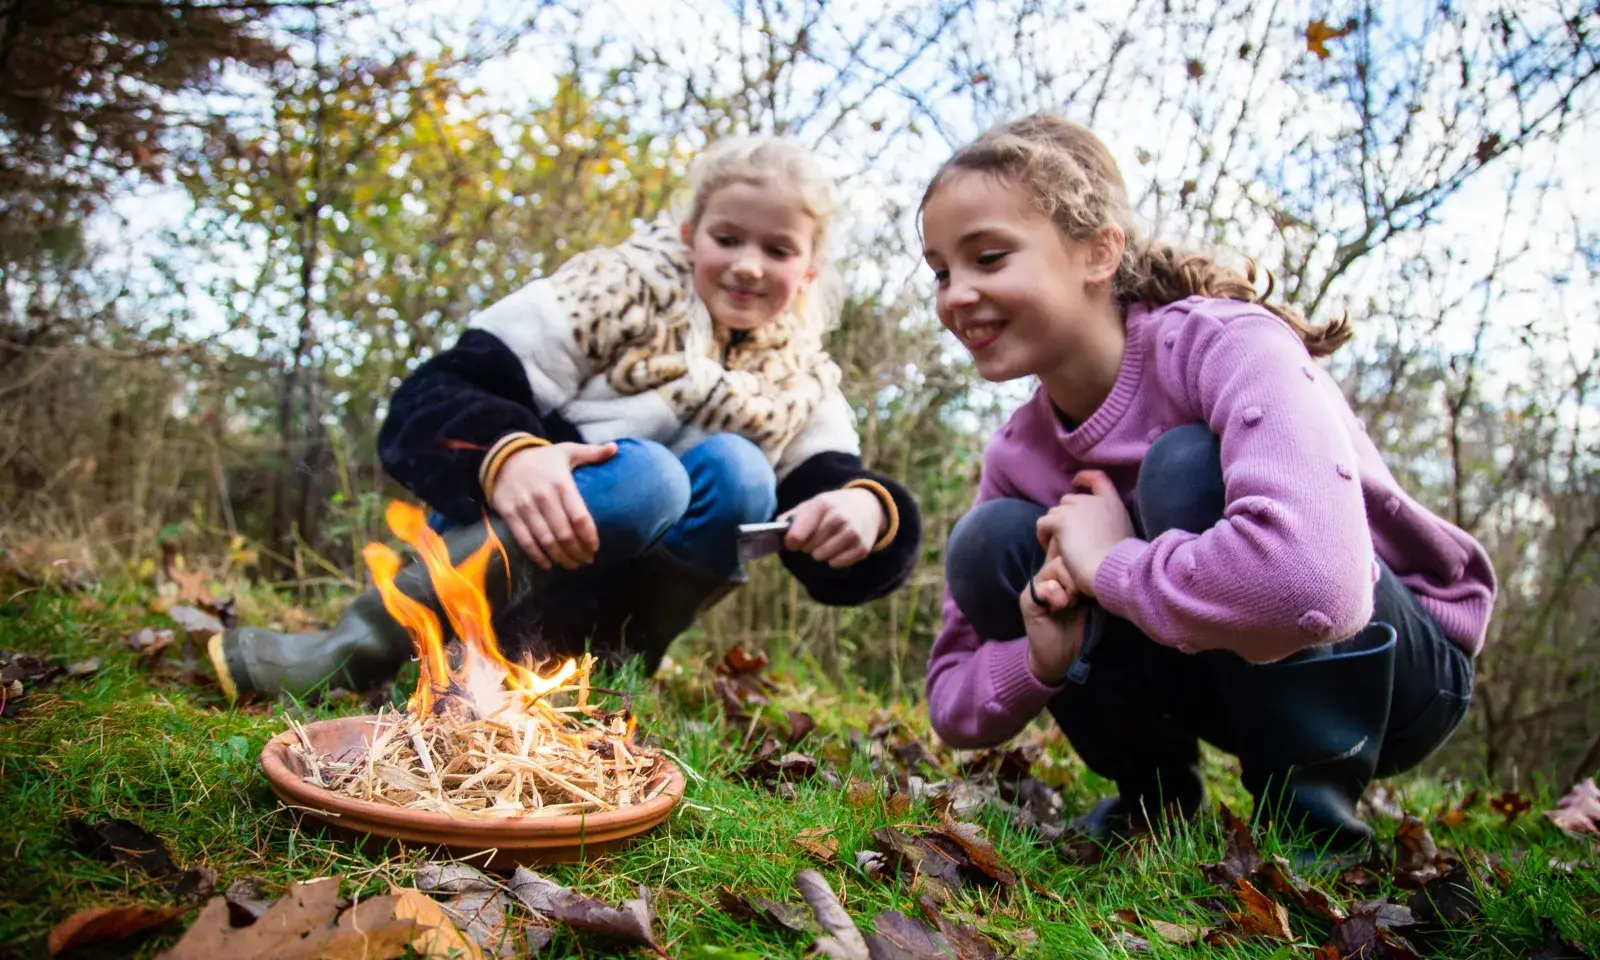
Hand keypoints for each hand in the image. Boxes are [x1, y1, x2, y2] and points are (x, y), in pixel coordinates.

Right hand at [488, 441, 616, 569]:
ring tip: (572, 565)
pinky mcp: (510, 514)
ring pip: (546, 540)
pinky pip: (525, 541)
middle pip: (564, 533)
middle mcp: (543, 496)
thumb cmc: (542, 458)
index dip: (589, 536)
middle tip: (587, 560)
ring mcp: (525, 507)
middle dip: (577, 551)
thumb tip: (616, 448)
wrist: (503, 457)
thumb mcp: (567, 451)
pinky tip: (548, 564)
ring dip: (561, 557)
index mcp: (561, 483)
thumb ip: (592, 452)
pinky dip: (538, 556)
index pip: (579, 516)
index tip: (595, 547)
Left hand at [782, 488, 883, 567]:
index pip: (798, 533)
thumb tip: (775, 531)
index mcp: (822, 504)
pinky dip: (833, 560)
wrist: (866, 506)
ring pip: (821, 557)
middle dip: (807, 546)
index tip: (792, 543)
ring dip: (819, 553)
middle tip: (815, 537)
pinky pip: (836, 563)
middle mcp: (839, 517)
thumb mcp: (811, 505)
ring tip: (825, 543)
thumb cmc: (831, 508)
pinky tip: (838, 548)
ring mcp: (853, 532)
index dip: (792, 542)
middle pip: (809, 547)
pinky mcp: (862, 547)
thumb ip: (790, 517)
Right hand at [1021, 554, 1086, 682]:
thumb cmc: (1078, 628)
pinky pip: (1041, 586)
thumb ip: (1091, 582)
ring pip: (1055, 567)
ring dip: (1069, 585)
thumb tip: (1105, 564)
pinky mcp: (1027, 600)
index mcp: (1062, 574)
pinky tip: (1060, 607)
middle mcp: (1047, 575)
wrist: (1060, 656)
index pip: (1071, 551)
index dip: (1082, 559)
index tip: (1091, 579)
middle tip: (1082, 596)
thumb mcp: (1091, 600)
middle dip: (1079, 574)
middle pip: (1066, 556)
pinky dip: (1054, 594)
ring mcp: (1036, 586)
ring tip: (1072, 603)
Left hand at [1035, 469, 1136, 598]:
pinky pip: (1043, 523)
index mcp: (1113, 503)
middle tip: (1067, 537)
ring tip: (1059, 546)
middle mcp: (1094, 501)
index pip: (1097, 478)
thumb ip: (1110, 523)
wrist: (1110, 570)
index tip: (1075, 484)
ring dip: (1054, 527)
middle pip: (1068, 499)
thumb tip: (1096, 528)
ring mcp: (1076, 509)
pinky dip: (1043, 536)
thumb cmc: (1118, 562)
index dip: (1084, 478)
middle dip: (1065, 516)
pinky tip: (1049, 549)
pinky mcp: (1061, 521)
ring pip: (1054, 512)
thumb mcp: (1123, 534)